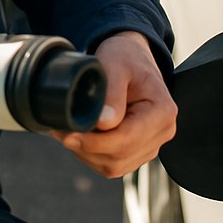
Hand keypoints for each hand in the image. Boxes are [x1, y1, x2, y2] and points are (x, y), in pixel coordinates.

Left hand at [54, 31, 176, 178]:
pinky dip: (90, 155)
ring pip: (114, 166)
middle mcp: (162, 133)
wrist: (131, 56)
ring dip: (86, 154)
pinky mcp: (137, 150)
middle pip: (120, 157)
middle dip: (86, 148)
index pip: (127, 139)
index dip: (96, 142)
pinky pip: (112, 164)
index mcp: (162, 112)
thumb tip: (103, 124)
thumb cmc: (124, 57)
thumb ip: (112, 93)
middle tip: (59, 131)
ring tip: (65, 132)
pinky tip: (77, 136)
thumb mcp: (116, 65)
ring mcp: (151, 145)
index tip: (69, 134)